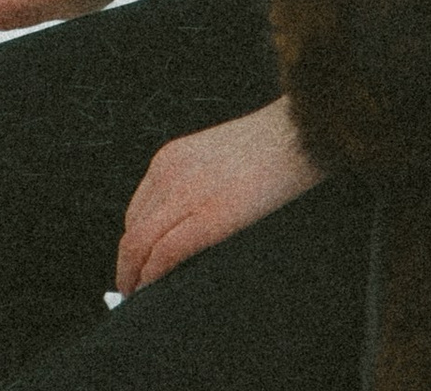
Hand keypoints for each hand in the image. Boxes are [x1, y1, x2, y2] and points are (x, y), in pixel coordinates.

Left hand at [115, 97, 319, 295]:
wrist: (301, 133)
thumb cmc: (269, 149)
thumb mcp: (216, 159)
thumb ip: (192, 185)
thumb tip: (178, 232)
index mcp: (171, 158)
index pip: (136, 213)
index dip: (132, 248)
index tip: (135, 269)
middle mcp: (170, 172)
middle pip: (133, 230)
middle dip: (128, 267)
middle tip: (133, 292)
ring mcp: (188, 192)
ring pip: (141, 244)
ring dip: (136, 276)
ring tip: (143, 298)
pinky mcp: (212, 216)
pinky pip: (166, 253)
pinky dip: (153, 277)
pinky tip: (154, 292)